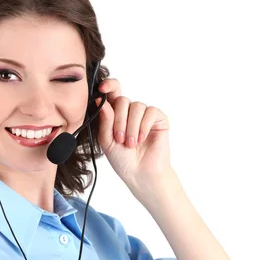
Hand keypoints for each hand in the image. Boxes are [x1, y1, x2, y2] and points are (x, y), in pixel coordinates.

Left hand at [95, 79, 174, 199]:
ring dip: (131, 126)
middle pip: (122, 100)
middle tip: (120, 139)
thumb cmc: (122, 159)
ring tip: (131, 143)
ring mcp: (144, 114)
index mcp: (115, 114)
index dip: (108, 86)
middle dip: (119, 121)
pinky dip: (143, 125)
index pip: (112, 93)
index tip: (102, 88)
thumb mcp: (107, 140)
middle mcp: (129, 111)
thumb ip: (104, 121)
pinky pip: (150, 112)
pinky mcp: (158, 119)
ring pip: (136, 106)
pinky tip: (141, 138)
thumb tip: (101, 101)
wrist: (140, 173)